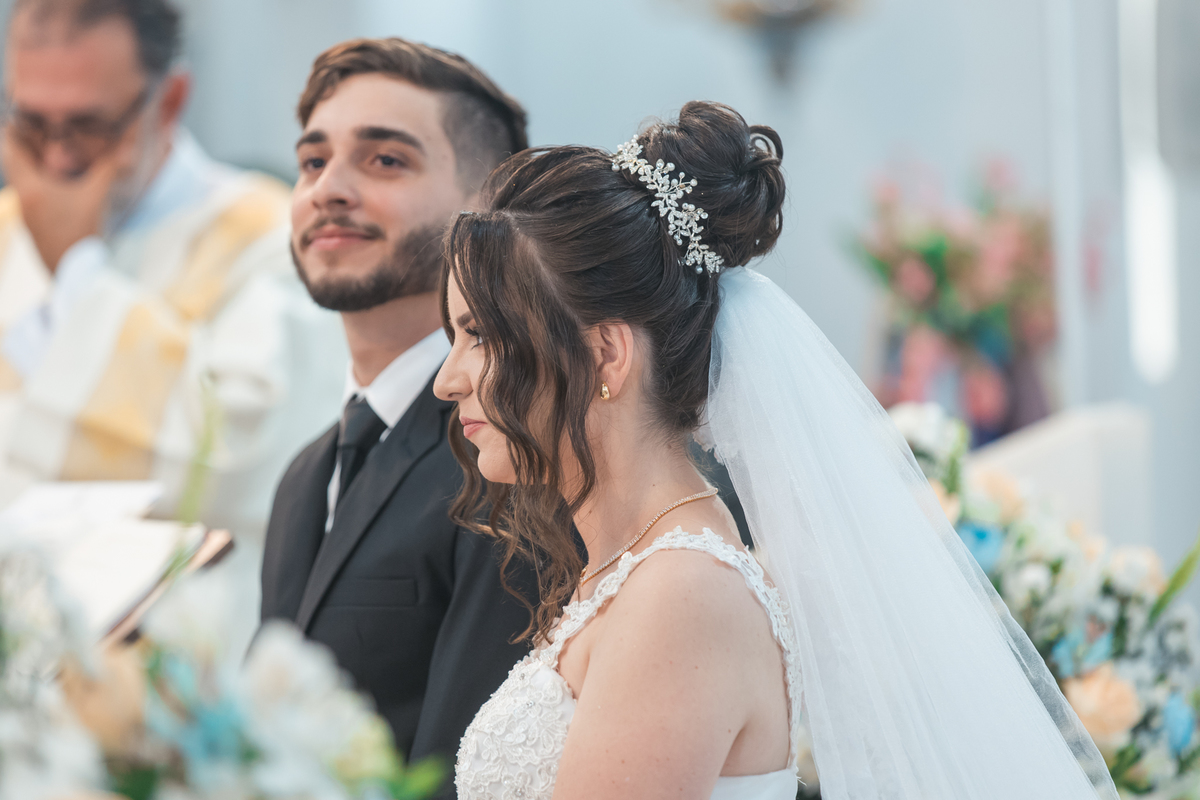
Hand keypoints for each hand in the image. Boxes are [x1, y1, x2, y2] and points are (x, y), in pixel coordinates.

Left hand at [0, 126, 134, 270]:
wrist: (75, 271)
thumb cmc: (81, 232)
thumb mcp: (96, 197)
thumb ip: (108, 169)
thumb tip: (126, 145)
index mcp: (30, 185)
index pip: (12, 147)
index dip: (18, 129)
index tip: (29, 116)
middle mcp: (23, 195)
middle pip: (15, 161)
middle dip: (26, 144)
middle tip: (43, 130)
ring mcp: (26, 210)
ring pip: (22, 177)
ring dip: (32, 163)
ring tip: (51, 151)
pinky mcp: (34, 222)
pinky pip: (30, 191)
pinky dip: (39, 180)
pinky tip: (58, 180)